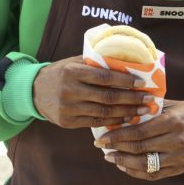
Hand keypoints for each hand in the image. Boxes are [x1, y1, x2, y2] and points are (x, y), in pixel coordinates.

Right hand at [33, 56, 151, 128]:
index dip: (124, 81)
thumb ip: (95, 63)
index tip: (141, 83)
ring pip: (104, 112)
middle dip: (131, 99)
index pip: (104, 77)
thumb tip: (125, 62)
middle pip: (107, 97)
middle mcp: (70, 90)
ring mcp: (68, 108)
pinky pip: (95, 122)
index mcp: (72, 72)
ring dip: (126, 112)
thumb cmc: (61, 72)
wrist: (35, 91)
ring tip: (142, 110)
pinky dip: (113, 121)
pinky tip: (126, 118)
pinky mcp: (68, 122)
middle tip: (148, 99)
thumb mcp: (74, 62)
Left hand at [96, 99, 183, 180]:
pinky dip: (138, 172)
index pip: (139, 132)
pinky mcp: (180, 168)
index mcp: (171, 121)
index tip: (103, 136)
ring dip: (124, 163)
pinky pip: (155, 175)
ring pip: (145, 165)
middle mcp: (175, 141)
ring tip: (112, 158)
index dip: (118, 136)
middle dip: (117, 149)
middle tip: (102, 147)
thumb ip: (153, 107)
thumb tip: (127, 106)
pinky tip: (127, 166)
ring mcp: (178, 157)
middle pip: (139, 149)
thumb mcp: (175, 105)